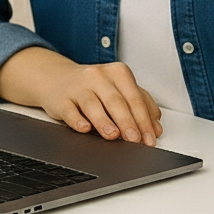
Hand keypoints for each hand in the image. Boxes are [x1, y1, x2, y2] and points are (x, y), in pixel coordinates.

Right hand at [41, 60, 162, 145]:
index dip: (144, 120)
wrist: (58, 78)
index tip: (149, 138)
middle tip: (135, 140)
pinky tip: (84, 127)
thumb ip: (141, 105)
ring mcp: (78, 87)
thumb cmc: (94, 87)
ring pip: (93, 104)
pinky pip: (69, 110)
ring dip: (104, 121)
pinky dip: (77, 120)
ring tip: (113, 135)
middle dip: (127, 122)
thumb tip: (156, 128)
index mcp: (118, 73)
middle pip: (116, 101)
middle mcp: (98, 77)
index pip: (135, 98)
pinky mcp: (61, 99)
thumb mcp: (120, 89)